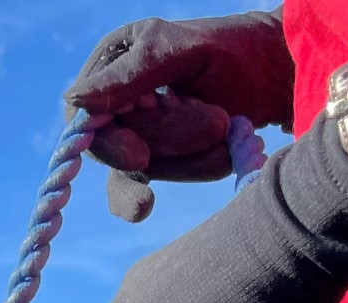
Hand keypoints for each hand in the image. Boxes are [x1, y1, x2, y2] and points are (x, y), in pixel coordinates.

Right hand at [63, 10, 292, 220]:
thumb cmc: (232, 49)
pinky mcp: (151, 159)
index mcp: (110, 62)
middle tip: (218, 122)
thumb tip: (73, 100)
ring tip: (230, 130)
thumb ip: (130, 75)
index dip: (107, 140)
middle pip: (110, 145)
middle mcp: (112, 100)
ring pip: (133, 167)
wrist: (274, 73)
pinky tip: (142, 208)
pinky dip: (139, 198)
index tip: (140, 157)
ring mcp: (130, 132)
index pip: (85, 114)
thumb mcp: (182, 53)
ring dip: (185, 160)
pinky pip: (132, 186)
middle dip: (166, 141)